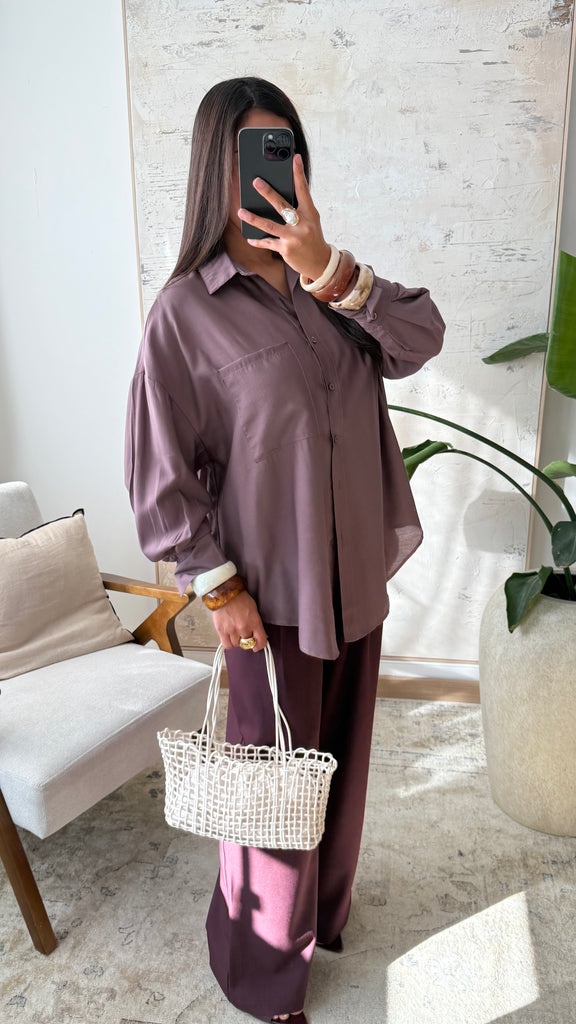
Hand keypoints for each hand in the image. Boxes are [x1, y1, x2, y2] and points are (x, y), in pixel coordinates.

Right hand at [211, 591, 267, 651]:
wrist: (225, 593)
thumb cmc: (239, 598)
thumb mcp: (253, 609)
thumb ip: (255, 623)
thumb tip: (257, 633)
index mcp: (254, 622)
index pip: (261, 641)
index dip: (260, 646)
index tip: (257, 646)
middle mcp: (244, 628)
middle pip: (247, 643)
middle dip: (246, 640)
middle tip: (244, 635)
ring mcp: (232, 630)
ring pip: (236, 645)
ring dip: (237, 641)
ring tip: (235, 634)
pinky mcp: (222, 631)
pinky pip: (226, 645)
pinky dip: (228, 644)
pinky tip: (229, 638)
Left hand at [238, 153, 331, 281]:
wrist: (320, 263)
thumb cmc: (312, 237)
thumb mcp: (310, 220)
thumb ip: (298, 208)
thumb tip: (277, 196)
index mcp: (310, 213)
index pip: (303, 190)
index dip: (299, 173)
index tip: (295, 158)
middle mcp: (302, 224)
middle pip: (282, 205)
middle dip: (268, 193)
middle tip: (256, 182)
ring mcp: (293, 238)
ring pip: (270, 225)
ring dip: (254, 218)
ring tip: (241, 211)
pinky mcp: (286, 249)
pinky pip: (268, 243)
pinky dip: (258, 241)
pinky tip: (249, 238)